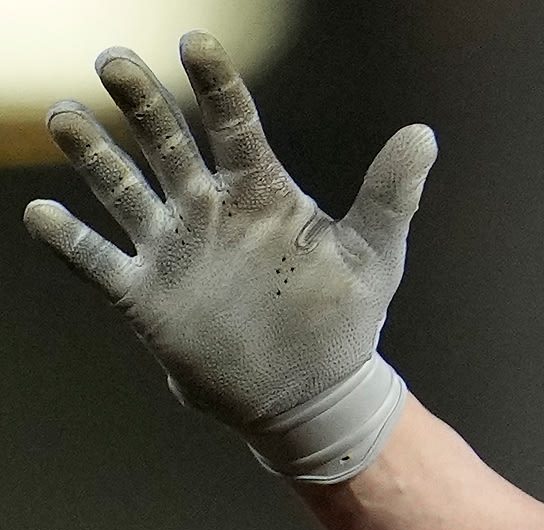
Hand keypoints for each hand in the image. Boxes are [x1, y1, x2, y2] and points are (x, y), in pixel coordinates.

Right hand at [21, 32, 434, 481]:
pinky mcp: (146, 295)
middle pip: (167, 142)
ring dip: (92, 154)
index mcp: (261, 193)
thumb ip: (390, 195)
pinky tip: (43, 214)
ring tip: (64, 115)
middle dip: (141, 102)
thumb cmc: (344, 319)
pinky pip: (98, 262)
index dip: (215, 84)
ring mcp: (173, 249)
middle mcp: (208, 209)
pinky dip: (69, 241)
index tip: (195, 44)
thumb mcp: (373, 257)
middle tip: (115, 62)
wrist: (310, 394)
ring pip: (122, 188)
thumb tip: (424, 133)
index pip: (234, 125)